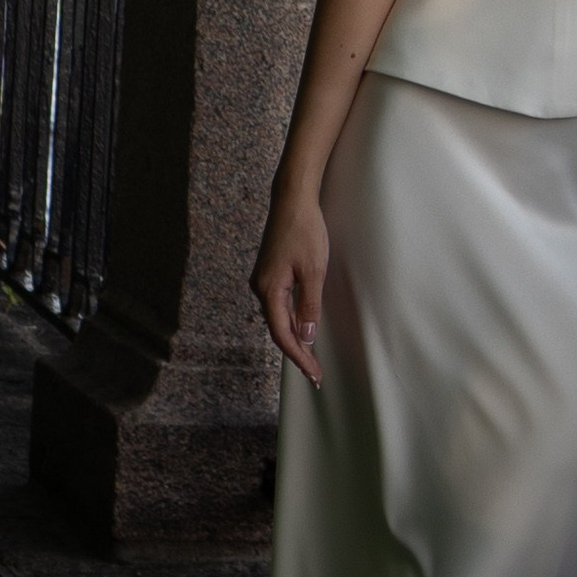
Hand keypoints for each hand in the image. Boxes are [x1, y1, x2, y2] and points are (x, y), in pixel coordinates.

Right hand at [252, 192, 328, 386]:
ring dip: (295, 338)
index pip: (283, 335)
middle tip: (315, 374)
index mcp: (268, 290)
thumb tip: (306, 338)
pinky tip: (304, 329)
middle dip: (297, 353)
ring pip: (279, 318)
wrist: (292, 200)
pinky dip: (293, 320)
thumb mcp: (313, 270)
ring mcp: (263, 280)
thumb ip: (309, 306)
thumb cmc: (304, 231)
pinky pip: (280, 304)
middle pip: (279, 330)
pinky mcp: (270, 273)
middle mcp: (260, 288)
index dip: (299, 357)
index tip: (314, 376)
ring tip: (311, 358)